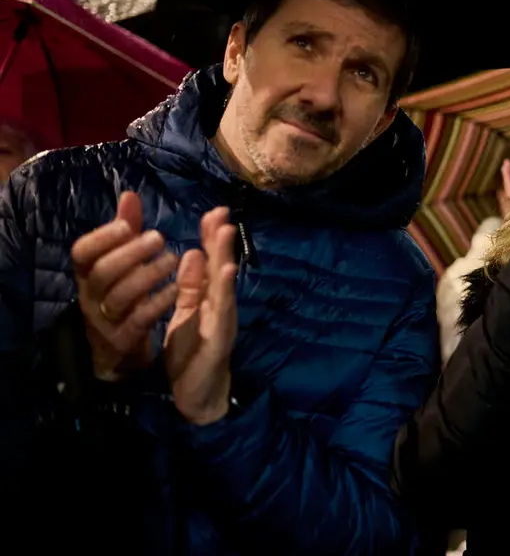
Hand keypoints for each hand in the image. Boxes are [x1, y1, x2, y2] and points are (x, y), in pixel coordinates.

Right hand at [70, 191, 179, 380]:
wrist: (117, 348)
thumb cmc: (123, 293)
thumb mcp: (122, 262)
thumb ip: (126, 231)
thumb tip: (130, 194)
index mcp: (87, 274)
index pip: (81, 252)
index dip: (102, 237)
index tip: (128, 224)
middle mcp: (90, 296)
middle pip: (102, 273)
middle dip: (130, 253)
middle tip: (160, 238)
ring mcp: (105, 320)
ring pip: (119, 296)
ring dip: (147, 275)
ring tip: (173, 259)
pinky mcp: (123, 340)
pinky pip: (138, 320)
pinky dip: (158, 302)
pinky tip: (176, 288)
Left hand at [164, 207, 238, 425]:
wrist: (197, 394)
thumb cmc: (191, 353)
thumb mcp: (185, 314)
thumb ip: (189, 287)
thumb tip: (192, 253)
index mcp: (208, 299)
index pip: (210, 263)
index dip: (211, 239)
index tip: (212, 212)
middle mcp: (220, 305)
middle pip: (221, 268)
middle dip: (221, 240)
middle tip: (221, 213)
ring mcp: (223, 320)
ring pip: (225, 285)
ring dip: (226, 257)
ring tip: (224, 233)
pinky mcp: (220, 337)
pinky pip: (223, 311)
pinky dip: (225, 291)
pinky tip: (227, 272)